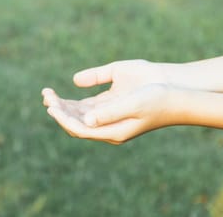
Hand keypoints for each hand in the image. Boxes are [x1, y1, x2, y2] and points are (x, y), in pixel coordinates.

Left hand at [42, 60, 175, 143]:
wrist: (176, 91)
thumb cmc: (157, 98)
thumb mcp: (133, 104)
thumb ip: (109, 112)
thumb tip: (87, 120)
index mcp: (113, 132)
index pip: (80, 129)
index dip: (63, 118)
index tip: (51, 106)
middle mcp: (108, 127)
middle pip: (76, 122)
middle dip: (59, 110)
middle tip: (46, 96)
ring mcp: (109, 116)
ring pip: (79, 114)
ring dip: (63, 105)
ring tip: (47, 94)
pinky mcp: (111, 105)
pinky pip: (86, 106)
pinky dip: (72, 102)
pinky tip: (60, 96)